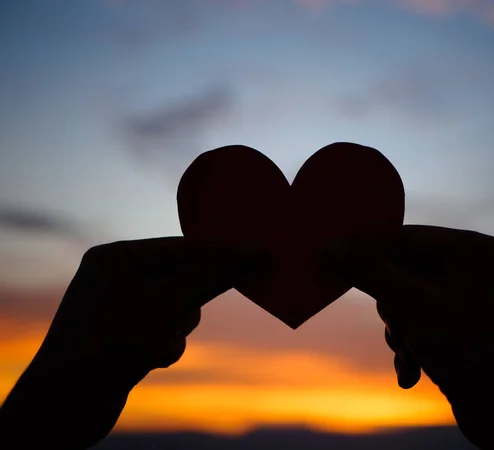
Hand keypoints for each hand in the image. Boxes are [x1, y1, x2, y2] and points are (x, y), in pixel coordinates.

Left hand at [1, 237, 267, 448]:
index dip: (221, 253)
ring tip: (158, 343)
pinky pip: (164, 329)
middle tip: (202, 308)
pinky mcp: (126, 335)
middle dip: (191, 301)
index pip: (182, 246)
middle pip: (182, 277)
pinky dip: (166, 344)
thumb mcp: (170, 303)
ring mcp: (121, 308)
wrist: (65, 406)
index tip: (258, 255)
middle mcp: (116, 277)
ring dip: (178, 327)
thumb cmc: (114, 342)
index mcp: (117, 257)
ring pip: (177, 307)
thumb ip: (214, 274)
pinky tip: (151, 359)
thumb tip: (256, 251)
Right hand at [324, 225, 493, 448]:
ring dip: (399, 328)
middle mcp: (473, 267)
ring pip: (408, 299)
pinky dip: (411, 342)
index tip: (332, 257)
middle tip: (395, 324)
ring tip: (408, 352)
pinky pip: (422, 319)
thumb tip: (330, 247)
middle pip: (404, 270)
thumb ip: (367, 271)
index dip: (367, 248)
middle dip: (391, 305)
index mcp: (472, 248)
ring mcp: (468, 296)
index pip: (405, 236)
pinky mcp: (461, 324)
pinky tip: (412, 370)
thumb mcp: (407, 304)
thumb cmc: (462, 347)